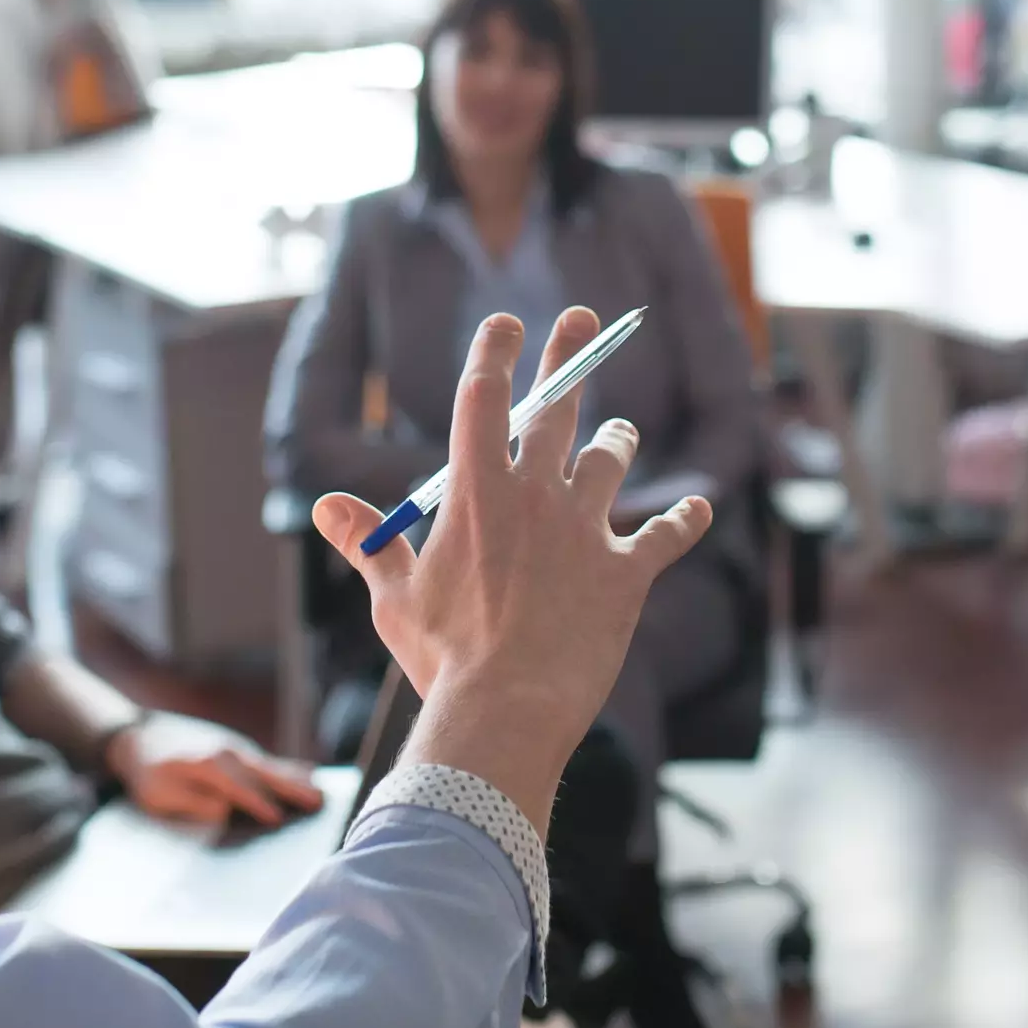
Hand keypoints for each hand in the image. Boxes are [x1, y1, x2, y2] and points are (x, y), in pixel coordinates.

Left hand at [108, 714, 323, 831]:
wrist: (139, 735)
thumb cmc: (148, 773)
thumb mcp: (159, 795)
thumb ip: (192, 802)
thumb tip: (225, 811)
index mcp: (208, 764)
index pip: (239, 788)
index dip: (257, 804)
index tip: (277, 820)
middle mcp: (227, 752)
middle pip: (265, 774)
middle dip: (291, 789)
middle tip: (318, 802)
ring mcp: (236, 748)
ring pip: (272, 766)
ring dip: (297, 779)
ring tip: (321, 793)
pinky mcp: (238, 749)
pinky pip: (267, 761)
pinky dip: (289, 768)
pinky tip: (308, 774)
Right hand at [310, 308, 713, 830]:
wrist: (508, 707)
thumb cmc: (444, 655)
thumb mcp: (395, 596)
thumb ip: (370, 543)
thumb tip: (327, 508)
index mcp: (476, 490)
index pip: (484, 396)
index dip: (495, 352)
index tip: (506, 323)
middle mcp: (537, 493)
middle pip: (556, 407)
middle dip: (568, 357)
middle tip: (580, 320)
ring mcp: (586, 529)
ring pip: (611, 460)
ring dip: (615, 439)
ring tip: (619, 431)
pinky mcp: (626, 571)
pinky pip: (666, 533)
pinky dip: (684, 519)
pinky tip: (700, 509)